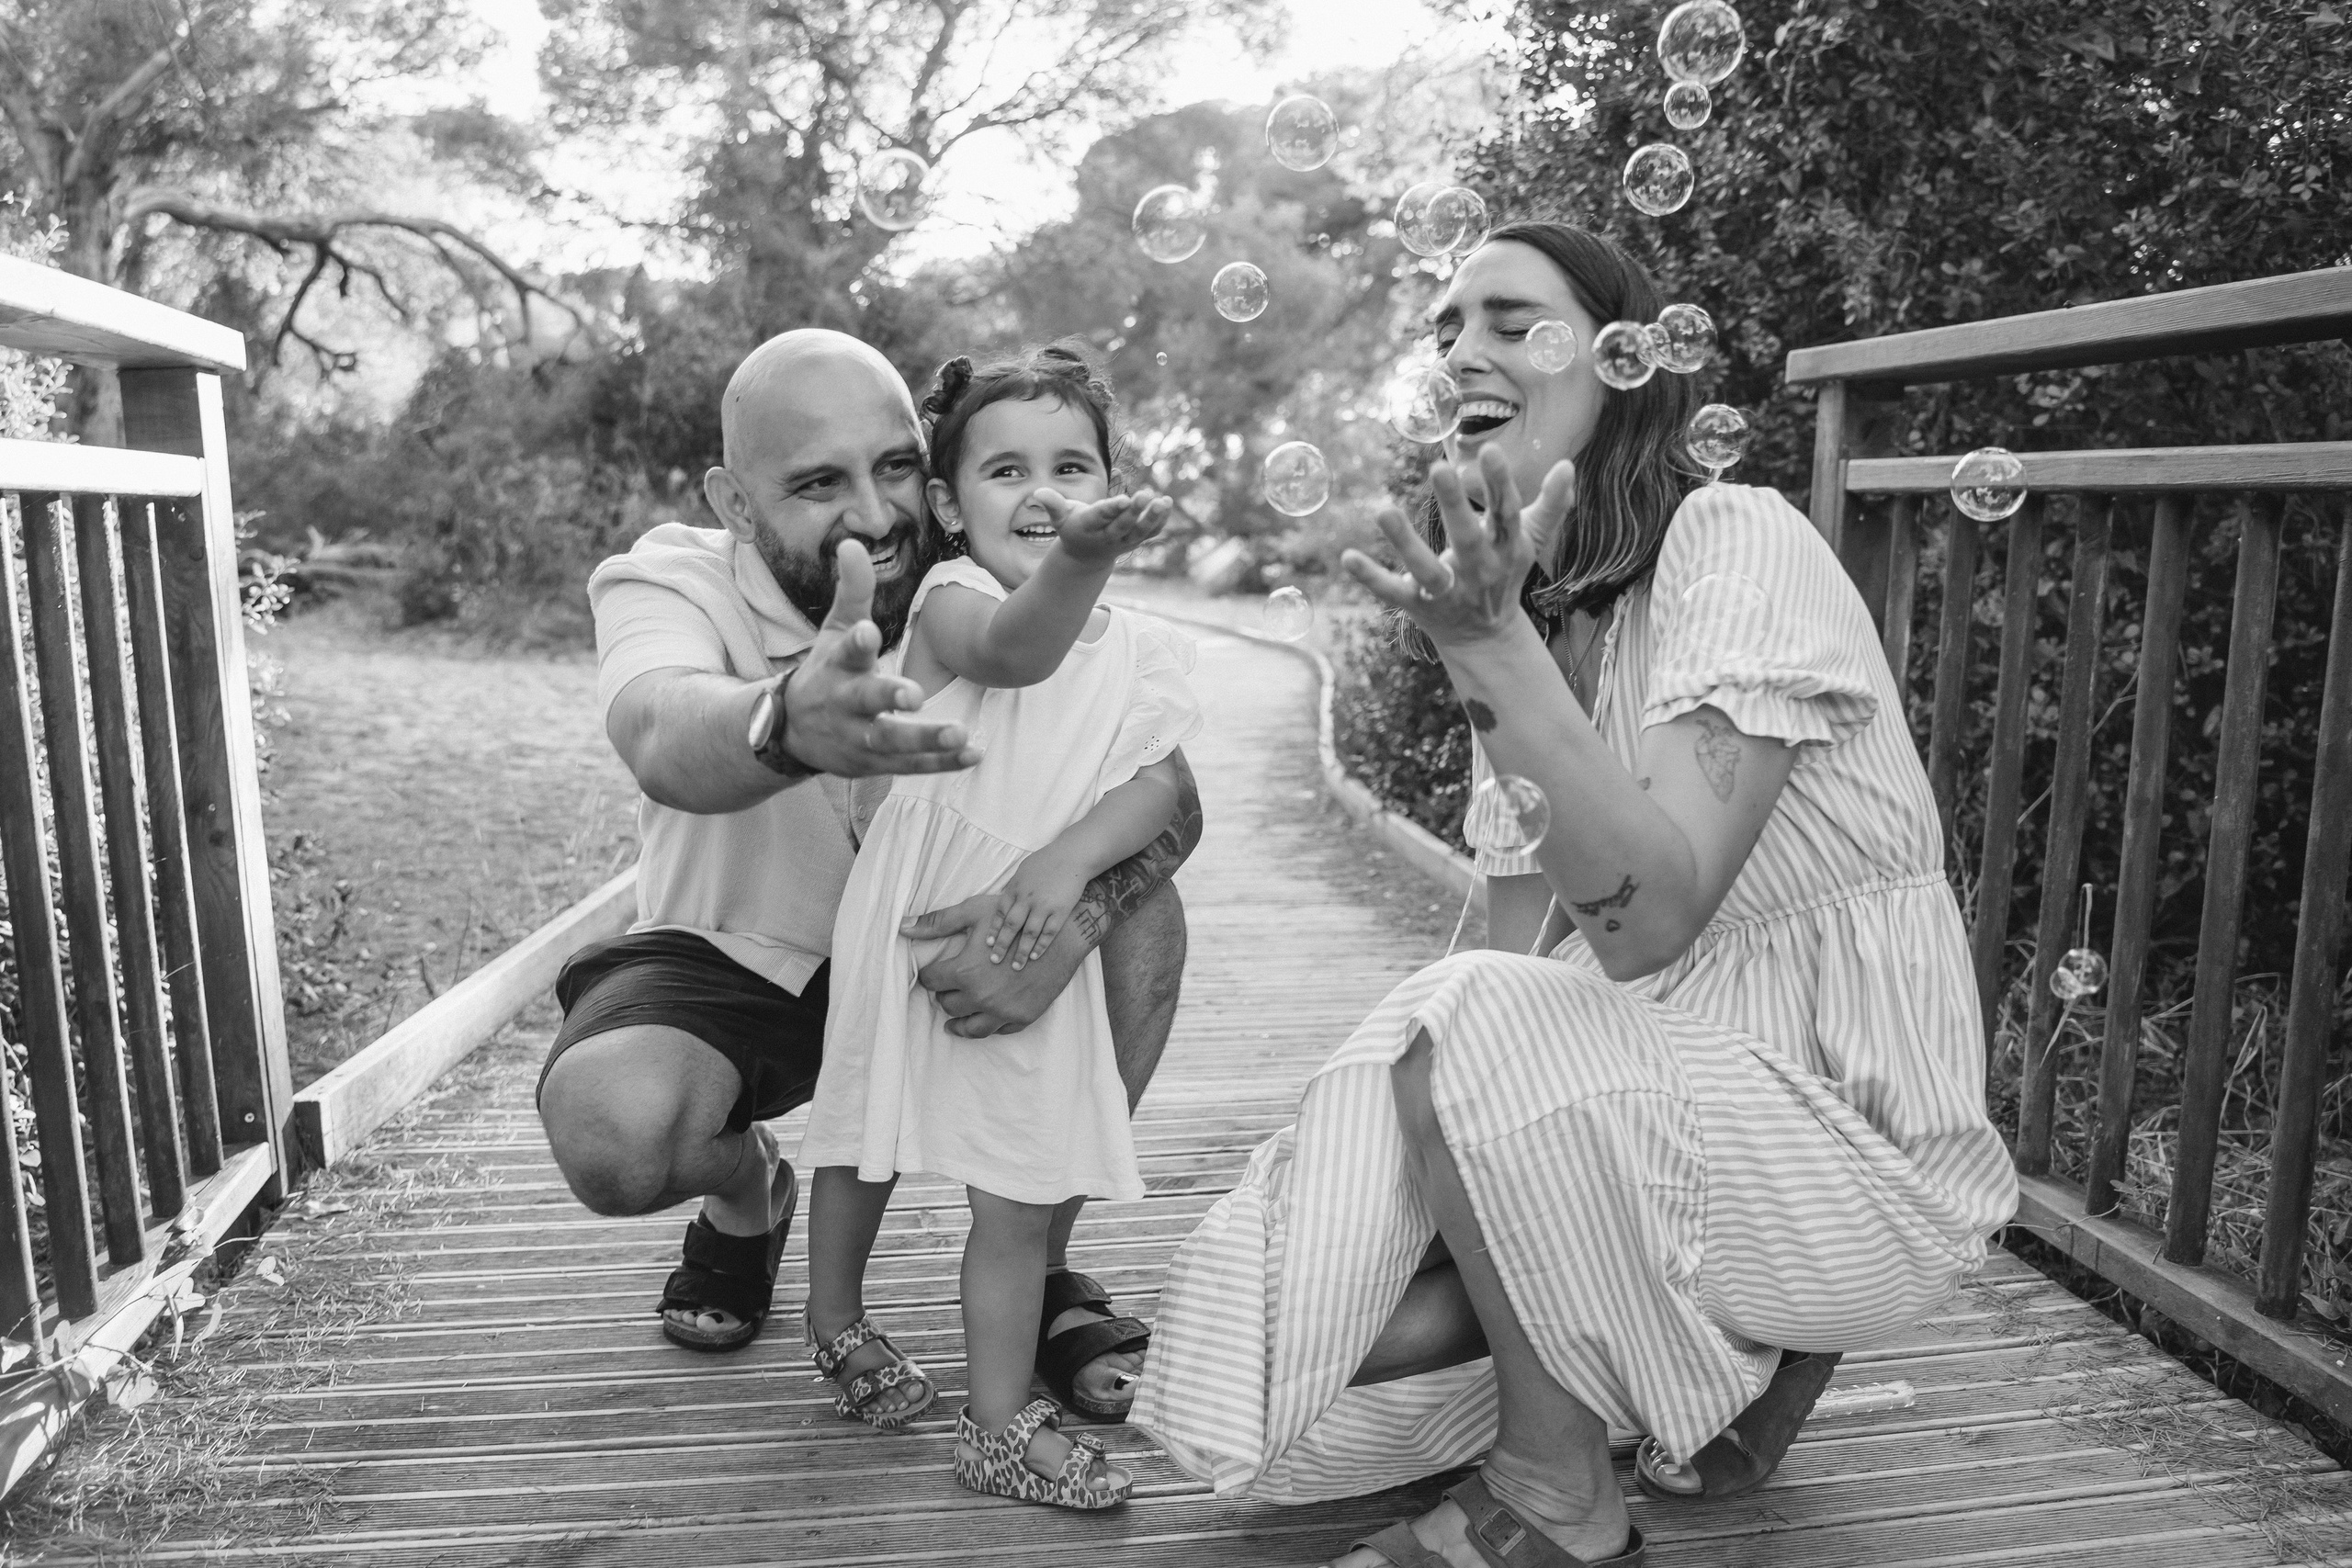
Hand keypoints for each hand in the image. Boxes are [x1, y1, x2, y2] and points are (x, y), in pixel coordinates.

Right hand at [784, 540, 983, 776]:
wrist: (790, 731)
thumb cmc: (825, 669)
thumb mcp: (834, 628)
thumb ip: (852, 590)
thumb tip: (852, 542)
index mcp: (837, 664)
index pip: (846, 650)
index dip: (858, 641)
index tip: (870, 632)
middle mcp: (844, 701)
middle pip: (865, 700)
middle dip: (888, 698)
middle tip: (916, 695)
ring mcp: (857, 737)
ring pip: (890, 741)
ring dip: (924, 739)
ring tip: (959, 733)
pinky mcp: (872, 764)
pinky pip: (910, 766)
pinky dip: (941, 763)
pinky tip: (974, 753)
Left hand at [903, 892, 1094, 1036]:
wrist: (1062, 936)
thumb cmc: (1016, 920)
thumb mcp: (975, 913)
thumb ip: (937, 922)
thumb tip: (902, 927)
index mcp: (965, 972)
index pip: (932, 982)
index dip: (930, 975)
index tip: (933, 973)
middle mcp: (981, 997)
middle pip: (947, 1005)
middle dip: (944, 995)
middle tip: (947, 987)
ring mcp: (1002, 1011)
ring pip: (968, 1027)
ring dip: (958, 1020)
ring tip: (953, 1017)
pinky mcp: (1021, 1018)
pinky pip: (996, 1032)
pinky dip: (986, 1025)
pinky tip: (983, 1017)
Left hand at [986, 854, 1087, 970]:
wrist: (1073, 856)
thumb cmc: (1046, 862)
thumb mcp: (1022, 871)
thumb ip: (1012, 890)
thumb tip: (1003, 906)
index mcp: (1015, 888)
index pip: (1000, 913)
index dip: (994, 930)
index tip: (988, 944)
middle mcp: (1027, 898)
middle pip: (1011, 926)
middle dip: (1002, 945)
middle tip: (995, 961)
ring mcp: (1044, 905)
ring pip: (1029, 933)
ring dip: (1022, 951)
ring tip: (1016, 966)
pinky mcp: (1061, 910)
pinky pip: (1049, 932)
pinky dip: (1041, 946)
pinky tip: (1035, 957)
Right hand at [1034, 488, 1172, 567]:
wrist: (1085, 557)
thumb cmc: (1072, 527)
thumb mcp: (1059, 517)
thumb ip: (1052, 504)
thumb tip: (1037, 493)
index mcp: (1088, 527)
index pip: (1101, 517)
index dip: (1113, 509)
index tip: (1124, 499)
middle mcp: (1107, 536)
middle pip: (1123, 525)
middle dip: (1135, 511)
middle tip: (1146, 494)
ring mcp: (1123, 541)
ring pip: (1140, 531)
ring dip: (1153, 518)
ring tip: (1164, 501)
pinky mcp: (1135, 540)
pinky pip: (1150, 533)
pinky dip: (1160, 521)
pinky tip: (1167, 504)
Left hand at [1339, 444, 1575, 649]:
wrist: (1486, 637)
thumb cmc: (1505, 572)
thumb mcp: (1530, 539)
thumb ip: (1552, 504)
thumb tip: (1568, 465)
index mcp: (1507, 548)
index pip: (1506, 513)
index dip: (1500, 484)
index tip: (1490, 450)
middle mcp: (1479, 571)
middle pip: (1468, 537)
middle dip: (1454, 505)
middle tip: (1439, 467)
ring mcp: (1449, 591)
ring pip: (1427, 569)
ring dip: (1405, 542)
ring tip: (1383, 510)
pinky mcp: (1420, 606)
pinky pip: (1394, 592)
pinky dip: (1371, 577)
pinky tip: (1347, 556)